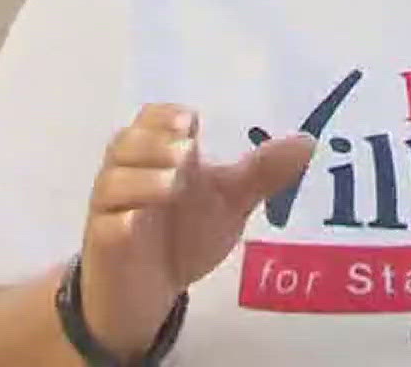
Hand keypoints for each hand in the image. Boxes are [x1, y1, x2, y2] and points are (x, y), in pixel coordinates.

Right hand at [81, 104, 313, 356]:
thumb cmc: (186, 234)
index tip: (192, 123)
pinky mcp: (103, 245)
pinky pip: (107, 227)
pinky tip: (136, 222)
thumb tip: (307, 142)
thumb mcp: (229, 201)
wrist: (149, 292)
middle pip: (128, 144)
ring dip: (144, 179)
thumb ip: (261, 172)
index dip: (167, 117)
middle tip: (189, 152)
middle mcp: (128, 173)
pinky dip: (121, 221)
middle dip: (156, 144)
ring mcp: (112, 209)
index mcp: (156, 153)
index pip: (152, 119)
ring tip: (176, 184)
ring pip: (116, 181)